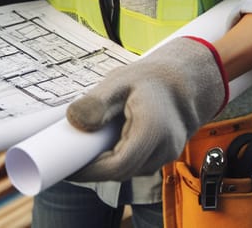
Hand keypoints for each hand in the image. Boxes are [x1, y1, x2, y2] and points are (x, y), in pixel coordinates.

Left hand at [66, 36, 228, 181]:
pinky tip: (107, 141)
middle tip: (69, 154)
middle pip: (121, 172)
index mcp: (152, 130)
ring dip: (107, 162)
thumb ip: (97, 102)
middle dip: (94, 168)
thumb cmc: (153, 78)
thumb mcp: (120, 81)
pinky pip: (136, 164)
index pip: (117, 166)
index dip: (89, 171)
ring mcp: (166, 155)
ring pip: (129, 171)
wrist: (184, 79)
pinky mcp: (163, 156)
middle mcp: (163, 149)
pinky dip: (119, 157)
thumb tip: (73, 119)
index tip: (67, 166)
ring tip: (88, 142)